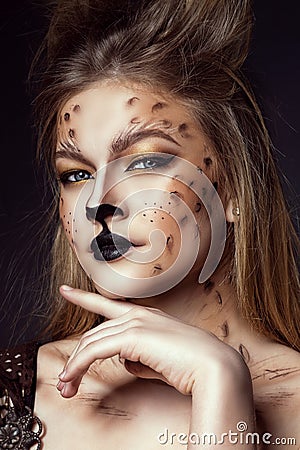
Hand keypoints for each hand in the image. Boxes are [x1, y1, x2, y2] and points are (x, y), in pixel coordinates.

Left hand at [57, 285, 245, 398]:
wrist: (213, 367)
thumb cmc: (191, 365)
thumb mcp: (160, 360)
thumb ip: (140, 358)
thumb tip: (125, 362)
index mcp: (146, 316)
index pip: (108, 306)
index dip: (84, 297)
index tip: (66, 291)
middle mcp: (138, 315)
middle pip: (94, 333)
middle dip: (76, 358)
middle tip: (65, 382)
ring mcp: (135, 323)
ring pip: (91, 342)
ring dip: (75, 367)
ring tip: (66, 388)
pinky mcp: (133, 336)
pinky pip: (96, 351)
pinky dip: (80, 366)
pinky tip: (72, 379)